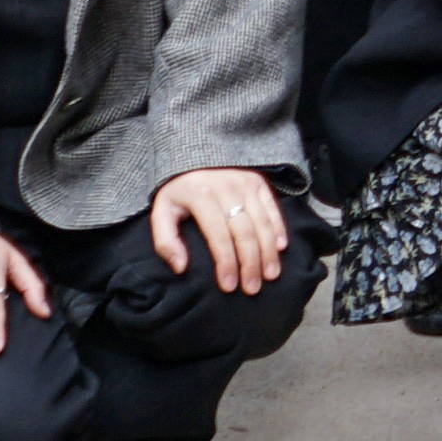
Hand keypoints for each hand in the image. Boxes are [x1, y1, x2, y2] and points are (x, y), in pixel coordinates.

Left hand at [145, 166, 286, 295]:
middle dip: (250, 263)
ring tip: (270, 275)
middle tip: (252, 288)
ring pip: (262, 222)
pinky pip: (273, 207)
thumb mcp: (161, 211)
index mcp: (201, 196)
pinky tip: (280, 247)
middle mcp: (227, 188)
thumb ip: (165, 241)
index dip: (226, 263)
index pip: (218, 236)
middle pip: (244, 232)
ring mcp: (246, 183)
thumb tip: (180, 267)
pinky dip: (278, 228)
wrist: (194, 152)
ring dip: (268, 251)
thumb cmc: (178, 190)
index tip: (229, 287)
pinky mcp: (259, 181)